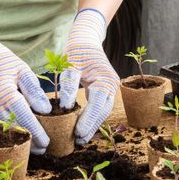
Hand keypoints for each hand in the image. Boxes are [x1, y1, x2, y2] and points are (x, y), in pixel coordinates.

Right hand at [0, 23, 51, 153]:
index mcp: (6, 93)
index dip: (36, 132)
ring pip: (2, 131)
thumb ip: (35, 91)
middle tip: (42, 149)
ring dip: (17, 140)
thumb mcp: (24, 71)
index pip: (24, 118)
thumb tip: (46, 111)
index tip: (46, 142)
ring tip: (32, 147)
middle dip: (28, 141)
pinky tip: (16, 137)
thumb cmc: (6, 63)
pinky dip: (5, 133)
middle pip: (13, 129)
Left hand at [60, 9, 119, 143]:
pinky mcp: (105, 90)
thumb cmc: (77, 50)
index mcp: (105, 79)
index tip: (77, 133)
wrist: (87, 38)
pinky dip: (92, 118)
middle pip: (103, 112)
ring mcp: (110, 88)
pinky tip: (83, 127)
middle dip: (91, 127)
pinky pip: (100, 107)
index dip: (88, 120)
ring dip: (92, 125)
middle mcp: (112, 85)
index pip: (98, 104)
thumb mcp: (70, 63)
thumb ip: (68, 84)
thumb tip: (66, 107)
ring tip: (80, 139)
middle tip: (78, 141)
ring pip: (103, 111)